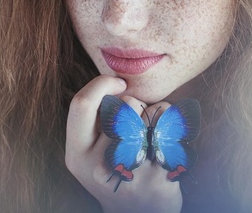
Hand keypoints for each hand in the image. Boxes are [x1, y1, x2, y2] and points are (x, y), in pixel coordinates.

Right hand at [65, 75, 182, 211]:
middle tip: (137, 121)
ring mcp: (129, 171)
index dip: (102, 83)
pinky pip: (173, 127)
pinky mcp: (159, 174)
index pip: (81, 104)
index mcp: (75, 155)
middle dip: (137, 103)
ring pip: (153, 112)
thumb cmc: (117, 170)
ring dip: (158, 114)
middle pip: (125, 104)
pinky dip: (175, 126)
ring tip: (153, 133)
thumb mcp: (91, 152)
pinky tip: (169, 142)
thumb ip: (95, 118)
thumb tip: (117, 77)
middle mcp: (98, 165)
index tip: (119, 83)